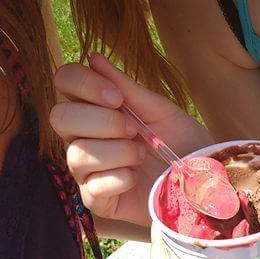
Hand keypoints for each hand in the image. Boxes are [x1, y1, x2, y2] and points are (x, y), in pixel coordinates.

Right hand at [51, 52, 209, 227]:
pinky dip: (120, 179)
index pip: (64, 81)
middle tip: (133, 129)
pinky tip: (136, 177)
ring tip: (141, 154)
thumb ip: (126, 87)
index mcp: (95, 106)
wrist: (200, 179)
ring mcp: (86, 170)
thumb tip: (94, 57)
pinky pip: (92, 187)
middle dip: (101, 121)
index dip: (83, 84)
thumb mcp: (159, 109)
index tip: (117, 97)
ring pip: (77, 153)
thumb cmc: (179, 140)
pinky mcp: (96, 201)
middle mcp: (83, 136)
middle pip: (59, 117)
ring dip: (117, 151)